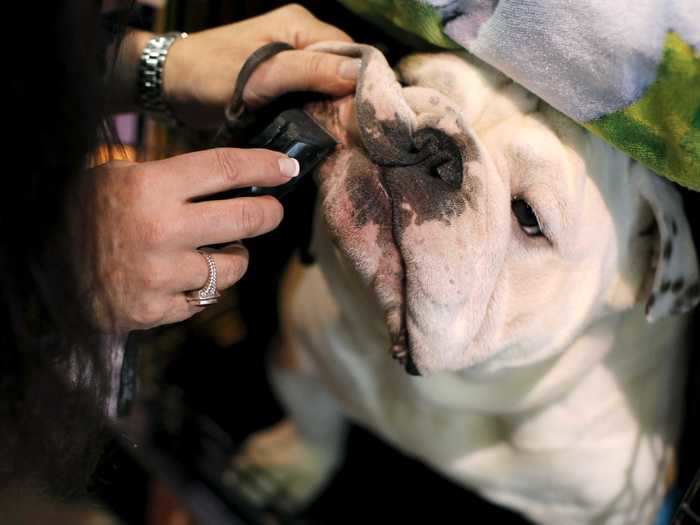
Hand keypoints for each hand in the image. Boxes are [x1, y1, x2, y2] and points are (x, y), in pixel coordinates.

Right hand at [74, 149, 298, 332]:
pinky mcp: (156, 310)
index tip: (287, 167)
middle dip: (268, 213)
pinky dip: (202, 288)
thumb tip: (235, 176)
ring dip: (234, 257)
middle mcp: (161, 231)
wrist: (41, 267)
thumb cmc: (85, 213)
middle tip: (270, 210)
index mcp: (150, 188)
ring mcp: (160, 276)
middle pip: (246, 219)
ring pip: (233, 267)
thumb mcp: (121, 177)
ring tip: (216, 250)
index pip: (225, 168)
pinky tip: (183, 277)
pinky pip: (205, 299)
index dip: (264, 165)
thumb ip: (173, 178)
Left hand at [162, 4, 359, 127]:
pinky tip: (323, 134)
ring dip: (335, 111)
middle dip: (350, 100)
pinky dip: (318, 116)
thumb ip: (309, 73)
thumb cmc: (211, 73)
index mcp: (300, 25)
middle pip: (342, 71)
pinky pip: (312, 99)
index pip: (349, 52)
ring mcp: (292, 63)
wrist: (174, 86)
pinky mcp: (283, 84)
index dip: (361, 82)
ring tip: (343, 137)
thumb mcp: (262, 74)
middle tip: (356, 133)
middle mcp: (302, 41)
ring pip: (330, 88)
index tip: (368, 115)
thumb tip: (357, 76)